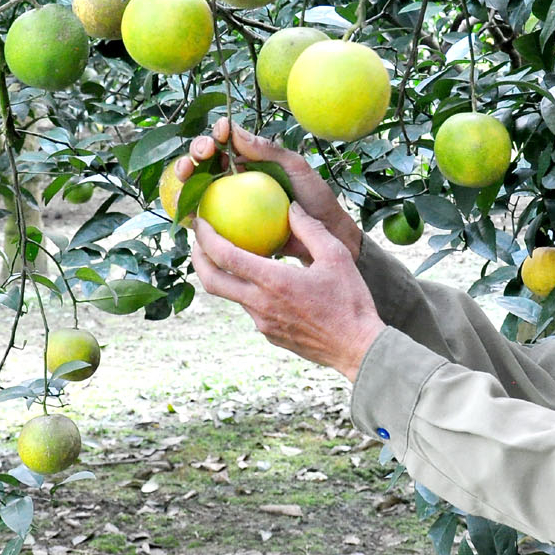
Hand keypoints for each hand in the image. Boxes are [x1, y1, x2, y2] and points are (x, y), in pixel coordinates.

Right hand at [174, 117, 362, 261]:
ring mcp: (228, 204)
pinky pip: (203, 221)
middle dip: (196, 150)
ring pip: (198, 187)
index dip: (218, 133)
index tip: (221, 132)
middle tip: (204, 151)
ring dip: (184, 177)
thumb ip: (269, 150)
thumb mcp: (297, 168)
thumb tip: (235, 132)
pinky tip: (186, 209)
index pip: (228, 142)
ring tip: (186, 172)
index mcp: (251, 161)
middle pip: (206, 161)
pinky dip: (188, 213)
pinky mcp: (224, 229)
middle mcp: (236, 180)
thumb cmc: (315, 200)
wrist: (322, 239)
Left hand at [190, 202, 384, 381]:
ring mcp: (262, 322)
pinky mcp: (270, 334)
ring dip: (221, 275)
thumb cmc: (350, 301)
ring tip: (225, 255)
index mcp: (273, 281)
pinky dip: (245, 290)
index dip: (206, 237)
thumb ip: (310, 228)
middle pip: (211, 281)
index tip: (200, 222)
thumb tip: (291, 206)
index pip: (225, 257)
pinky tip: (258, 280)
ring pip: (230, 296)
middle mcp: (260, 304)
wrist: (357, 348)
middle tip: (198, 240)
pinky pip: (250, 308)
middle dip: (198, 258)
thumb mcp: (336, 256)